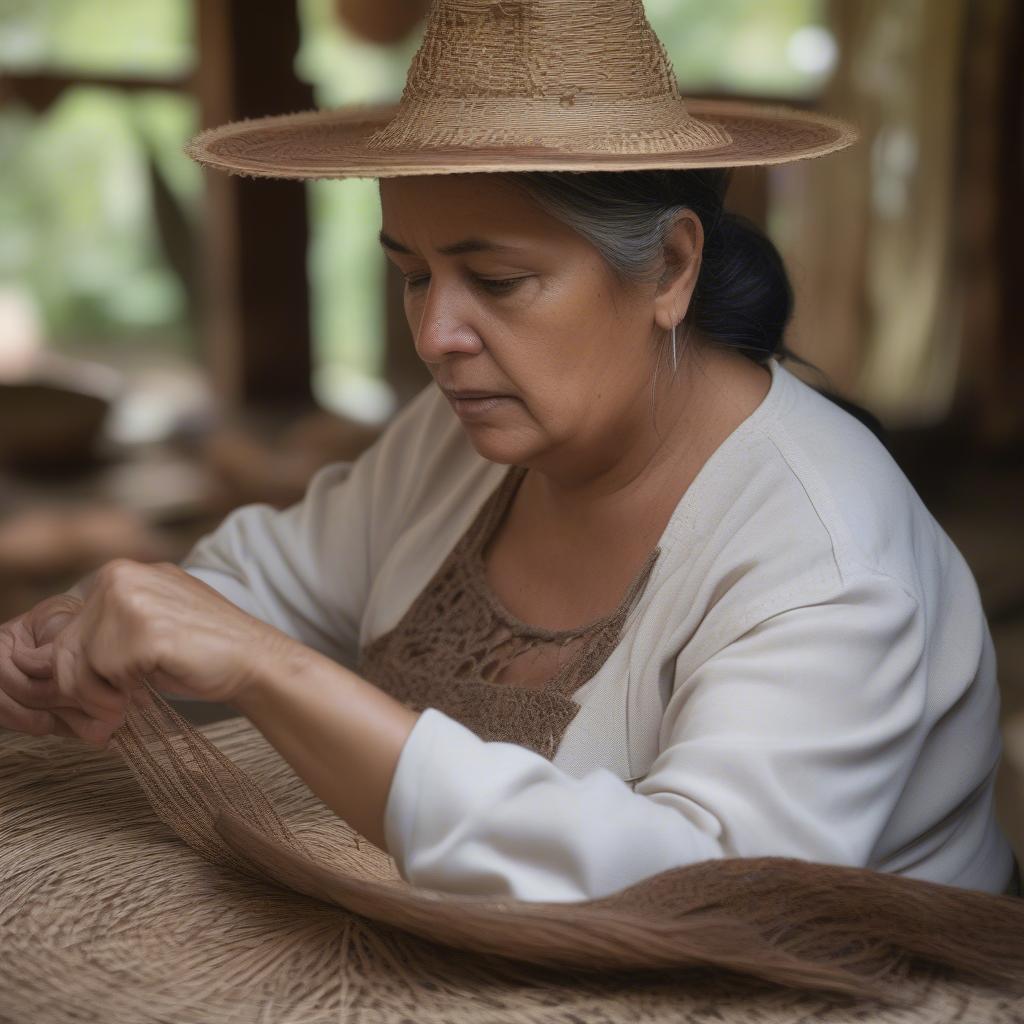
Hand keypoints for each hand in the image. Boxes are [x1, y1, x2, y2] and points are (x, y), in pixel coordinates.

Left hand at [11, 559, 297, 746]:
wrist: (256, 661)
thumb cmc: (203, 652)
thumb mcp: (148, 625)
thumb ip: (106, 630)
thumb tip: (50, 661)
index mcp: (122, 572)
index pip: (65, 627)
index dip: (73, 668)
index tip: (96, 692)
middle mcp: (121, 576)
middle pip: (64, 646)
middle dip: (81, 686)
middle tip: (109, 707)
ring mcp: (132, 601)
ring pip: (77, 663)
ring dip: (99, 694)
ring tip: (130, 699)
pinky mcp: (144, 631)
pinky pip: (103, 675)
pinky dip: (120, 694)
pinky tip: (146, 692)